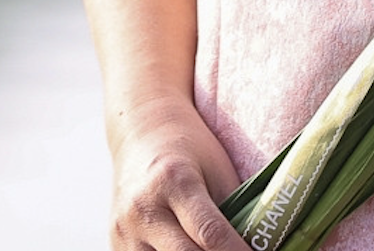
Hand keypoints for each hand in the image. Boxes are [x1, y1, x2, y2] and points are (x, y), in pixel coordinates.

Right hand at [108, 99, 249, 250]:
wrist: (142, 134)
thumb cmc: (190, 149)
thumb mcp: (218, 170)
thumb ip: (233, 211)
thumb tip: (257, 247)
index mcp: (173, 181)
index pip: (210, 233)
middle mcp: (142, 209)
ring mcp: (124, 232)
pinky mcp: (116, 246)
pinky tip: (188, 249)